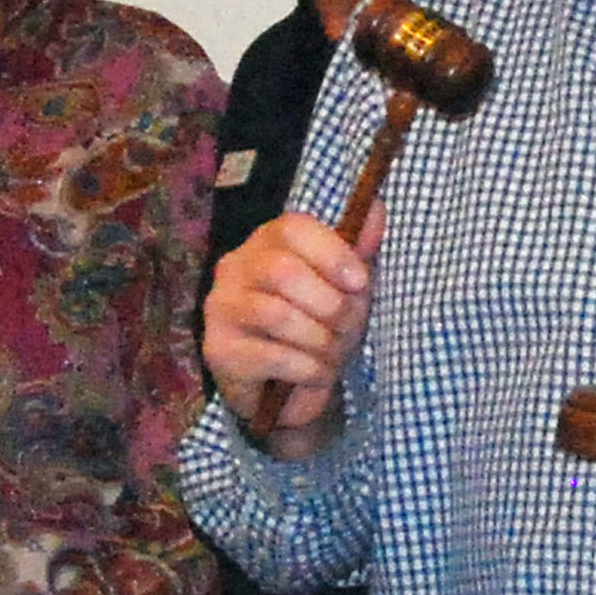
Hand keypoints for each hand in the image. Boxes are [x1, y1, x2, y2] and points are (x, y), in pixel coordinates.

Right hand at [202, 204, 380, 457]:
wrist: (286, 386)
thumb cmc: (316, 325)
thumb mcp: (345, 286)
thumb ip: (358, 250)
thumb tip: (377, 208)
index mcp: (267, 241)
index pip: (292, 228)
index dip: (332, 253)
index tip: (360, 283)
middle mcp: (235, 267)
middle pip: (283, 271)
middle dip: (330, 305)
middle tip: (349, 328)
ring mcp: (221, 308)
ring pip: (277, 315)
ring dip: (320, 340)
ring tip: (333, 353)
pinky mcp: (218, 350)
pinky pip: (271, 356)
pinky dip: (307, 368)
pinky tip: (317, 374)